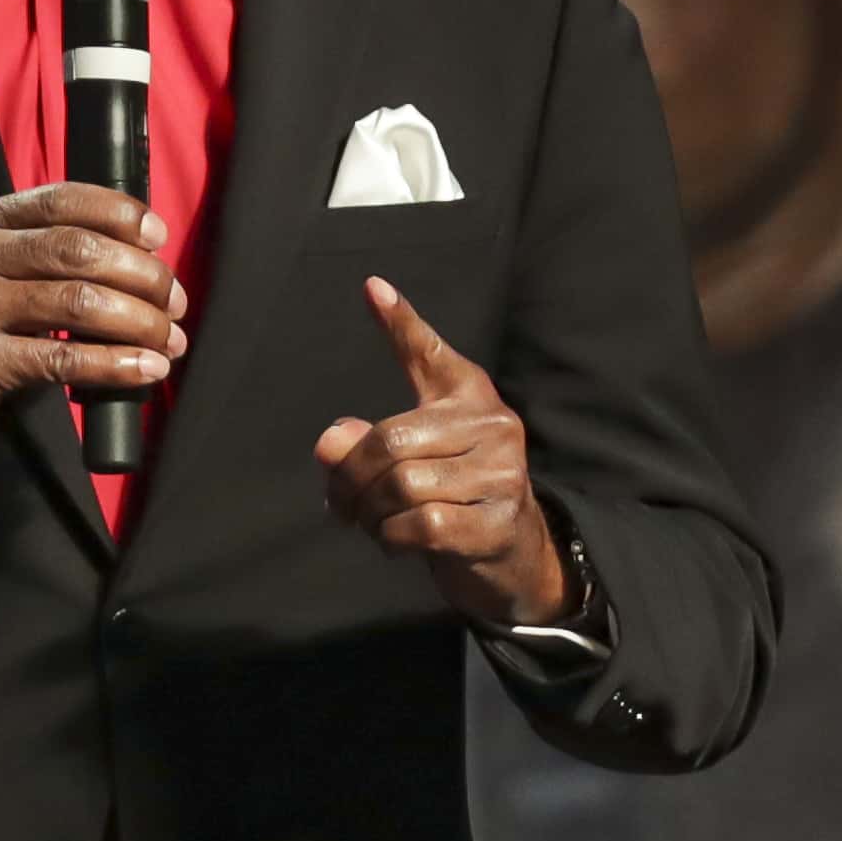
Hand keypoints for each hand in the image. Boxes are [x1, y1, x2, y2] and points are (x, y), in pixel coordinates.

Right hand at [0, 184, 186, 505]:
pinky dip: (116, 364)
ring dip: (140, 322)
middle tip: (175, 302)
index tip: (159, 237)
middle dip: (144, 275)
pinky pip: (64, 359)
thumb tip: (134, 259)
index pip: (64, 199)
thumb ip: (35, 256)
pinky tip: (145, 369)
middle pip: (81, 249)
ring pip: (80, 301)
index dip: (122, 214)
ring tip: (169, 340)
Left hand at [315, 278, 567, 625]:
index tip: (371, 288)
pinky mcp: (495, 525)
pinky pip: (420, 525)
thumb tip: (330, 441)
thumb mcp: (419, 451)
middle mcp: (494, 427)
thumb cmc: (455, 489)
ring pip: (402, 487)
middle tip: (339, 501)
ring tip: (372, 520)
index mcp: (472, 396)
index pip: (430, 354)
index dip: (401, 323)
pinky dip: (392, 537)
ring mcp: (502, 476)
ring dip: (370, 513)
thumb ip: (369, 437)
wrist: (511, 553)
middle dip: (350, 478)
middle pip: (390, 442)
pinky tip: (395, 539)